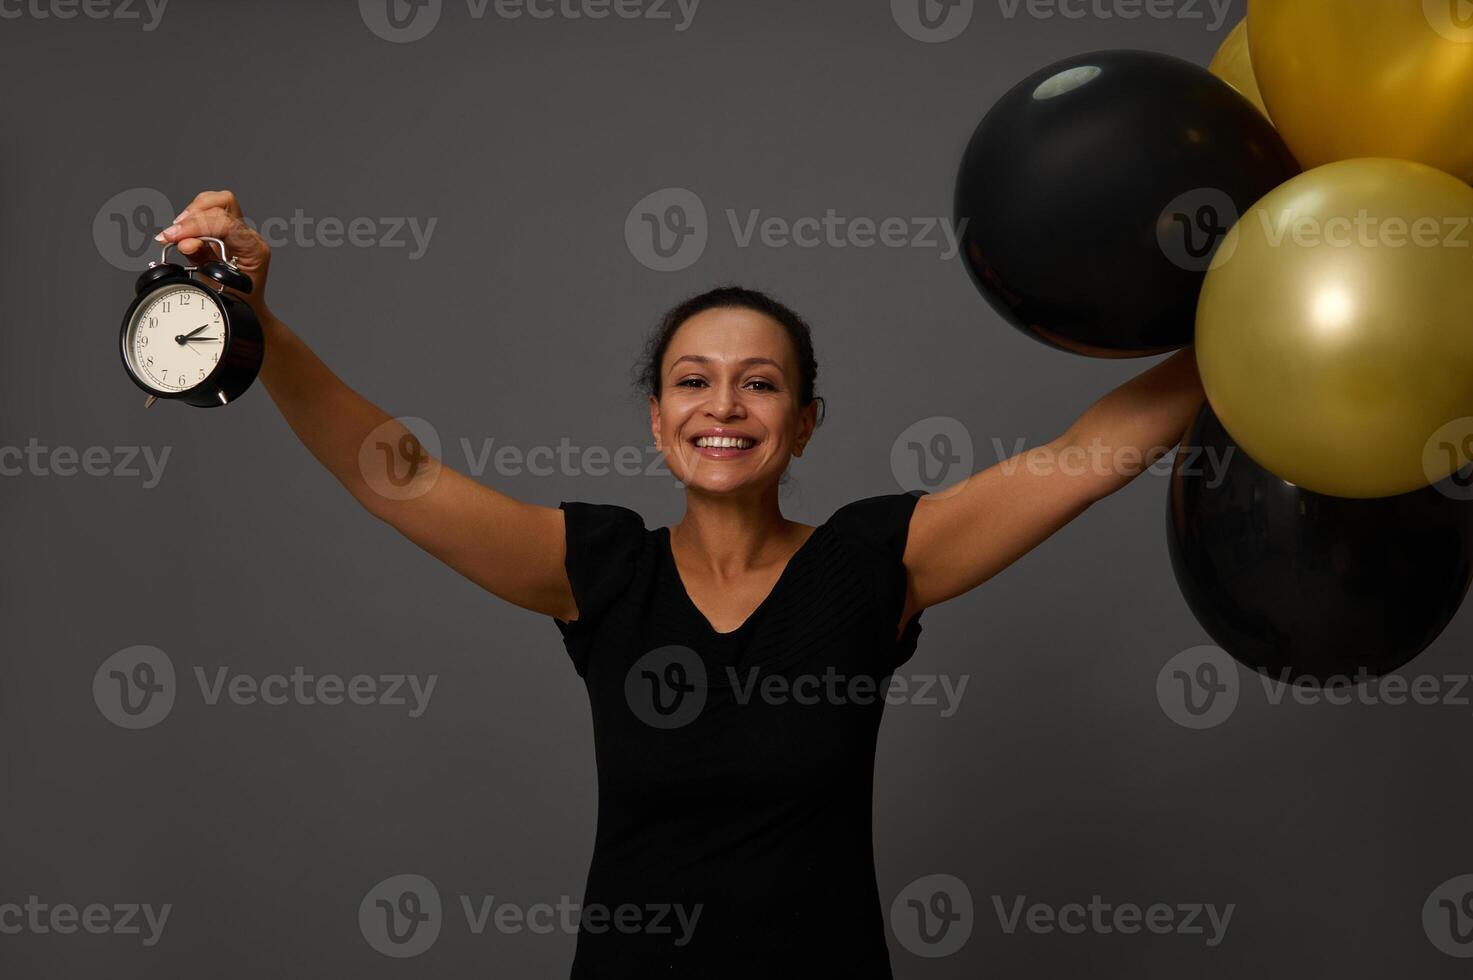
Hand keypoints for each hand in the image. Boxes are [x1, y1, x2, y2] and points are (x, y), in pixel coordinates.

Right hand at [156, 190, 272, 319]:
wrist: (247, 308)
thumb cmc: (237, 300)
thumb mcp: (216, 286)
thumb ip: (200, 261)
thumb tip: (185, 242)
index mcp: (253, 249)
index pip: (225, 223)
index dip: (195, 227)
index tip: (173, 237)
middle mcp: (249, 236)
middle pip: (222, 204)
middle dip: (192, 217)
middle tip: (172, 235)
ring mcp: (240, 232)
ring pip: (216, 202)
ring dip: (192, 213)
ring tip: (176, 231)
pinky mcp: (228, 231)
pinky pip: (211, 211)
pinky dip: (193, 216)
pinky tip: (183, 230)